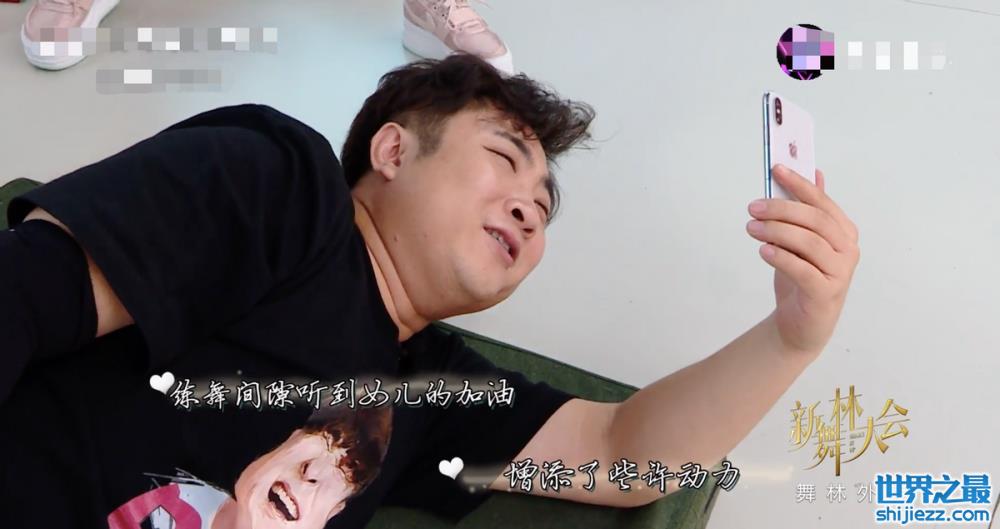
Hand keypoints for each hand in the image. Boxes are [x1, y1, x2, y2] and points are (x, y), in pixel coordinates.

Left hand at [746, 165, 859, 355]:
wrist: (801, 324)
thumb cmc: (801, 278)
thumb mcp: (800, 242)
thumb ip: (807, 210)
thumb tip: (814, 173)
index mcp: (844, 232)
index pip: (821, 202)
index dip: (799, 183)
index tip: (776, 169)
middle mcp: (847, 249)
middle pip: (815, 220)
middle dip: (782, 209)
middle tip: (753, 207)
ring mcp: (840, 272)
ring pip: (809, 243)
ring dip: (777, 231)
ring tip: (751, 227)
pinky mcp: (826, 293)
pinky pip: (803, 270)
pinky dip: (782, 257)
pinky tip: (763, 250)